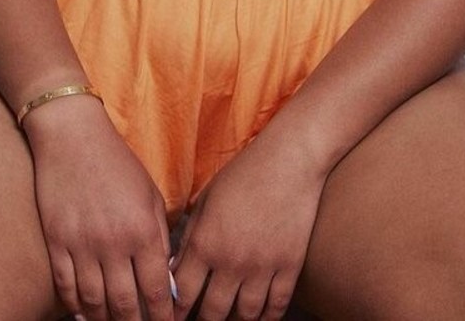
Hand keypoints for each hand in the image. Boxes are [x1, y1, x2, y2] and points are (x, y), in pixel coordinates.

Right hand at [24, 97, 175, 320]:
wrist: (73, 137)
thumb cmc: (117, 163)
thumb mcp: (150, 193)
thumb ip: (160, 234)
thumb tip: (166, 276)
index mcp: (143, 229)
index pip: (157, 289)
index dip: (163, 316)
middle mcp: (114, 242)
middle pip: (126, 304)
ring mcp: (82, 245)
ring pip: (95, 302)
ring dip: (105, 320)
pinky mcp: (56, 243)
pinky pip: (66, 288)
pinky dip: (75, 306)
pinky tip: (84, 313)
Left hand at [171, 129, 326, 320]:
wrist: (290, 159)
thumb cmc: (244, 173)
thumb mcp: (206, 199)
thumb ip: (190, 237)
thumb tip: (175, 269)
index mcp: (205, 242)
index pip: (183, 294)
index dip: (175, 312)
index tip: (174, 317)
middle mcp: (231, 261)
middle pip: (213, 312)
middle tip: (203, 320)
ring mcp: (262, 266)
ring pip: (245, 315)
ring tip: (230, 320)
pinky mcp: (290, 266)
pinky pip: (276, 306)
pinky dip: (267, 318)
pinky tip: (260, 318)